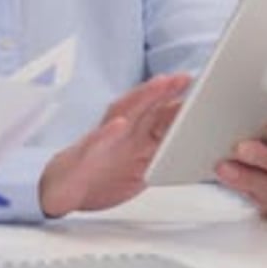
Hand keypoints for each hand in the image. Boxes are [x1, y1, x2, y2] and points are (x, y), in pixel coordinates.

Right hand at [39, 74, 189, 217]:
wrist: (63, 189)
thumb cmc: (101, 173)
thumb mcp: (140, 167)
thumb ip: (161, 152)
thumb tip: (193, 149)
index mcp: (135, 134)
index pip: (160, 113)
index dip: (179, 101)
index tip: (202, 87)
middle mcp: (121, 130)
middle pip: (147, 107)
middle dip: (166, 91)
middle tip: (185, 78)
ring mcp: (104, 139)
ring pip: (125, 113)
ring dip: (142, 98)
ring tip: (159, 85)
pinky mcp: (85, 153)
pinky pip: (97, 141)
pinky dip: (108, 132)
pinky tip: (119, 124)